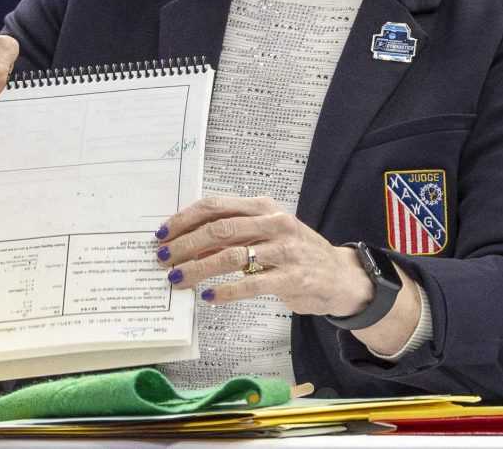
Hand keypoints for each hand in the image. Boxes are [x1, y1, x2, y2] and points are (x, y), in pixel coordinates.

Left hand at [159, 194, 374, 317]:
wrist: (340, 275)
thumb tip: (189, 242)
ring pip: (231, 255)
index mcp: (263, 206)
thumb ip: (234, 233)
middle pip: (219, 228)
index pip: (216, 206)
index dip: (185, 219)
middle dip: (185, 244)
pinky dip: (226, 290)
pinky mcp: (291, 277)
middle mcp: (274, 222)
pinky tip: (209, 297)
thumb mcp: (267, 232)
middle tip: (163, 259)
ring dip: (198, 268)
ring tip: (178, 279)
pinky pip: (251, 283)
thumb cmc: (295, 252)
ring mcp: (284, 250)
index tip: (162, 233)